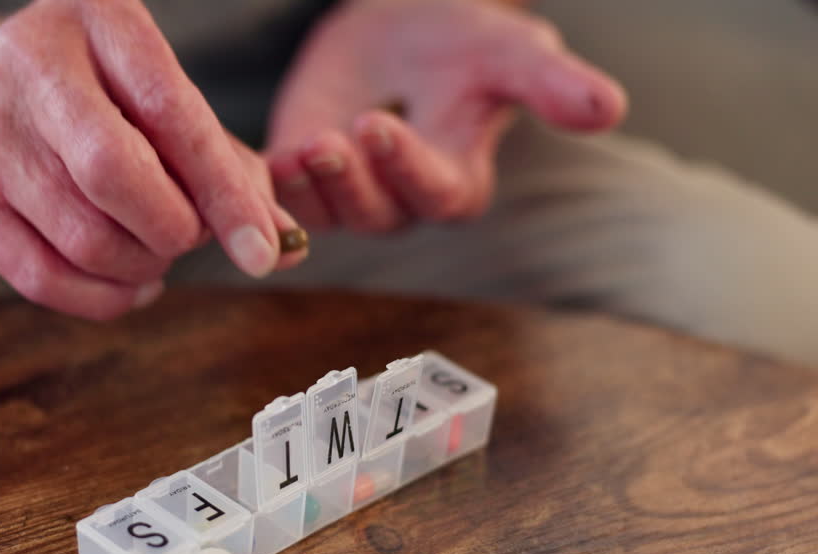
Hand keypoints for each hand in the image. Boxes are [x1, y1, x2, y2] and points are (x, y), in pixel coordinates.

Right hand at [0, 0, 300, 320]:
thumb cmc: (94, 100)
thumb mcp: (160, 98)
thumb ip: (227, 166)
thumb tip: (283, 246)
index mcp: (97, 17)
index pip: (170, 114)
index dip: (223, 192)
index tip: (261, 250)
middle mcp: (29, 65)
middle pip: (115, 178)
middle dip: (173, 230)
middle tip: (187, 235)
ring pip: (85, 239)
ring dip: (142, 266)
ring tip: (153, 250)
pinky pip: (44, 280)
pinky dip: (104, 298)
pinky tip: (128, 282)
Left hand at [266, 0, 626, 231]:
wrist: (396, 24)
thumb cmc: (462, 41)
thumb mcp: (509, 53)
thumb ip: (552, 85)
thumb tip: (610, 108)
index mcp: (456, 179)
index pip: (437, 195)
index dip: (407, 169)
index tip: (381, 125)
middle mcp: (401, 198)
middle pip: (377, 213)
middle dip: (352, 181)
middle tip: (329, 141)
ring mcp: (347, 191)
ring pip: (327, 213)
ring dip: (309, 188)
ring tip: (298, 148)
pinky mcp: (301, 174)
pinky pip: (281, 198)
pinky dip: (270, 187)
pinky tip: (259, 164)